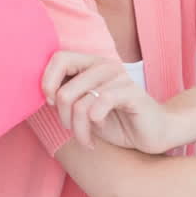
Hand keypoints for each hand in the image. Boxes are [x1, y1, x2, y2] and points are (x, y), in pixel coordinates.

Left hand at [41, 51, 172, 153]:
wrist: (153, 134)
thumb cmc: (116, 121)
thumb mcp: (85, 108)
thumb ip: (66, 95)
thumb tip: (42, 93)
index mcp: (91, 64)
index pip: (59, 58)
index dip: (47, 82)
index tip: (50, 103)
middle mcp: (105, 66)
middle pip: (65, 88)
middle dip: (62, 116)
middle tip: (72, 129)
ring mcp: (120, 77)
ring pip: (80, 103)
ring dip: (78, 128)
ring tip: (85, 139)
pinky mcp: (132, 93)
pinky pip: (99, 105)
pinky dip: (92, 126)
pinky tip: (97, 135)